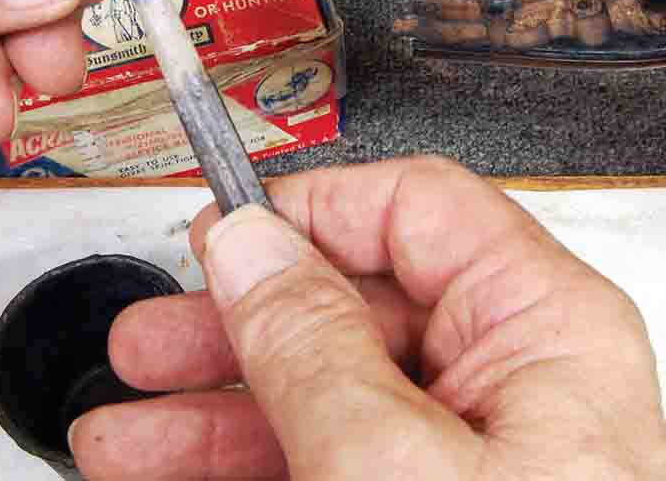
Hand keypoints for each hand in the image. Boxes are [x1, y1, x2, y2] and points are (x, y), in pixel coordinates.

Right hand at [70, 156, 665, 479]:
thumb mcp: (392, 464)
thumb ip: (311, 347)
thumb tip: (250, 249)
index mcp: (542, 330)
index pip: (418, 211)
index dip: (310, 212)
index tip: (220, 239)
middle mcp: (515, 383)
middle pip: (354, 308)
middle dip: (236, 325)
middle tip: (149, 339)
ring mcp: (471, 457)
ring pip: (325, 394)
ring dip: (214, 410)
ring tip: (124, 429)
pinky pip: (328, 462)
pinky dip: (244, 465)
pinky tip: (171, 475)